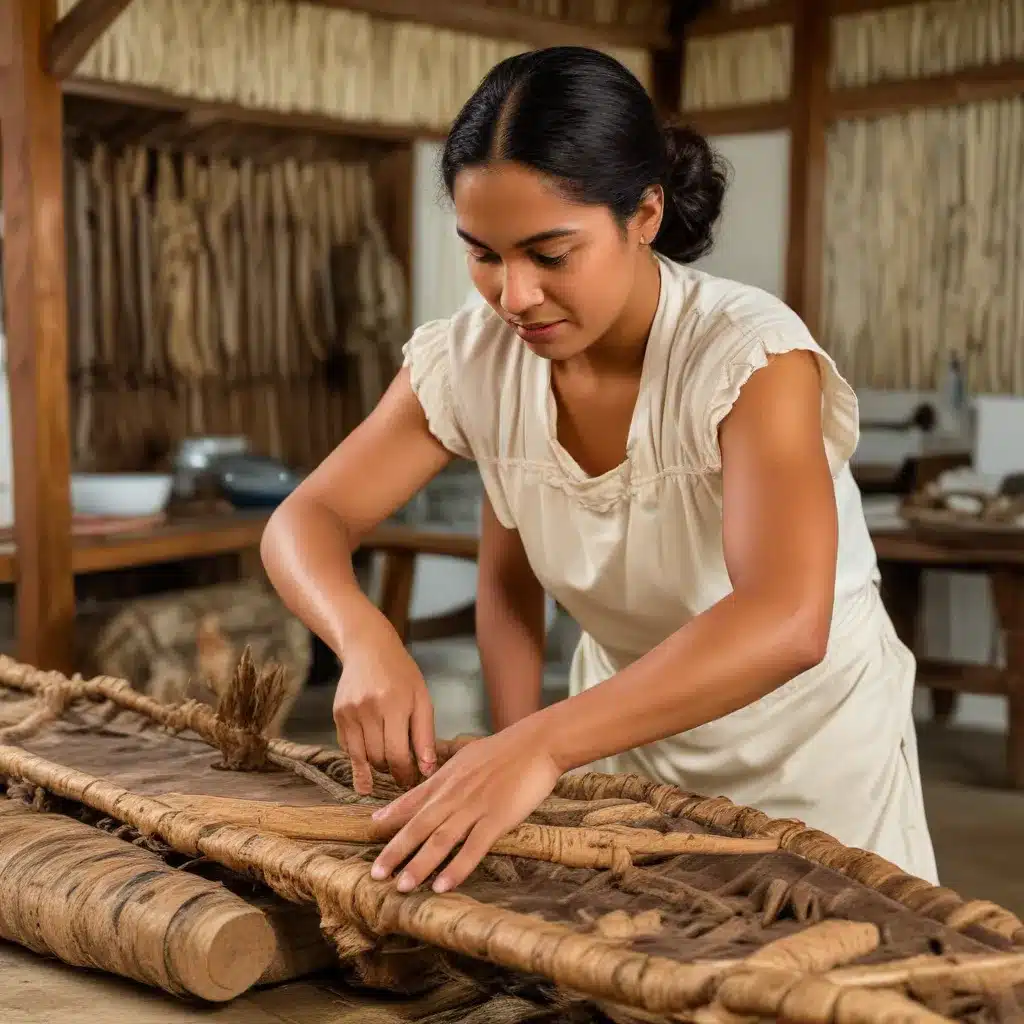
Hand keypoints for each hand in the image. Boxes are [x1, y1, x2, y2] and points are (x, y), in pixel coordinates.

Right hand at [333, 609, 435, 794]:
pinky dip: (360, 758)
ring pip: (362, 757)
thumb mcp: (422, 699)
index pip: (398, 753)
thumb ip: (425, 736)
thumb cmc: (401, 674)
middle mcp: (369, 709)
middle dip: (393, 771)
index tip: (412, 781)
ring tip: (389, 766)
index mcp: (395, 704)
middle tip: (403, 775)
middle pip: (379, 758)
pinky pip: (348, 747)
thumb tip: (427, 770)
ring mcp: (350, 712)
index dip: (405, 773)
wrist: (368, 648)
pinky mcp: (338, 715)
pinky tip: (369, 764)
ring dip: (376, 767)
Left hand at [368, 721, 560, 893]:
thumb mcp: (466, 757)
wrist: (536, 744)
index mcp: (446, 779)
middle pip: (418, 826)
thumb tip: (429, 780)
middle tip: (375, 874)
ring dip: (419, 865)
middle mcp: (454, 795)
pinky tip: (443, 886)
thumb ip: (445, 774)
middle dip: (395, 851)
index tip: (371, 831)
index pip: (412, 800)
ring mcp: (474, 807)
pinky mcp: (497, 819)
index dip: (391, 817)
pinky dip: (456, 868)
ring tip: (402, 887)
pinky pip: (473, 848)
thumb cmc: (503, 750)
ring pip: (440, 840)